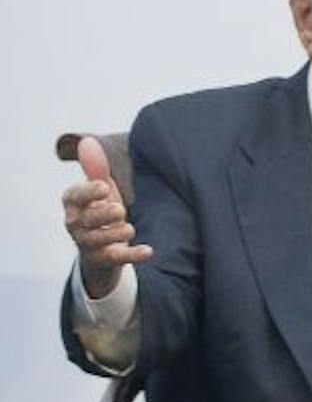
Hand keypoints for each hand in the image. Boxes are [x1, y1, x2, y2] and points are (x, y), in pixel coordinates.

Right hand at [62, 136, 151, 298]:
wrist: (102, 249)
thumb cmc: (101, 211)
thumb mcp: (100, 190)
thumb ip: (96, 168)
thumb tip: (87, 141)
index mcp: (73, 204)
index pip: (74, 196)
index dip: (88, 192)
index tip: (104, 187)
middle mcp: (74, 224)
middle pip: (85, 220)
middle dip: (103, 214)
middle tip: (120, 210)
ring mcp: (87, 244)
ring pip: (97, 240)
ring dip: (116, 234)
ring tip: (129, 228)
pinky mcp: (102, 260)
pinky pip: (115, 258)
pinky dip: (132, 254)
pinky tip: (148, 251)